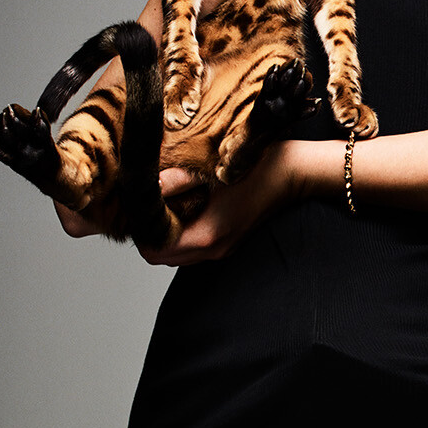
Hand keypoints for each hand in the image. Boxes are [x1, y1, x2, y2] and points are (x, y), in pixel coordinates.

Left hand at [138, 146, 303, 266]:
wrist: (291, 173)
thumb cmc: (255, 169)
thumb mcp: (209, 171)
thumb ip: (175, 181)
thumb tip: (147, 185)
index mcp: (208, 235)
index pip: (155, 251)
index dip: (140, 233)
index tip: (136, 210)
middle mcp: (214, 249)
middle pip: (163, 258)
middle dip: (149, 236)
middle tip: (144, 208)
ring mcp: (223, 248)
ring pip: (177, 255)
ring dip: (165, 237)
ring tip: (161, 208)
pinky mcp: (228, 242)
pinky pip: (193, 249)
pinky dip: (181, 235)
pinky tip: (182, 210)